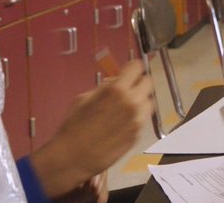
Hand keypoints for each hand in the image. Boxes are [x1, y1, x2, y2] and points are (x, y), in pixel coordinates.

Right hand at [31, 59, 153, 198]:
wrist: (73, 157)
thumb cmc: (73, 126)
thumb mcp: (83, 98)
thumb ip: (104, 87)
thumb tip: (116, 82)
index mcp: (117, 90)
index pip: (137, 67)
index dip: (133, 68)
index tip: (129, 72)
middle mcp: (132, 102)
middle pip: (148, 82)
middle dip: (138, 83)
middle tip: (128, 90)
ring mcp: (138, 119)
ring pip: (149, 101)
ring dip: (141, 101)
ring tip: (127, 107)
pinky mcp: (139, 134)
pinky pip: (144, 118)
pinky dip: (138, 116)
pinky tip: (124, 123)